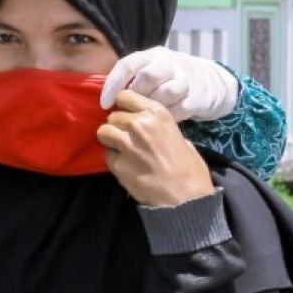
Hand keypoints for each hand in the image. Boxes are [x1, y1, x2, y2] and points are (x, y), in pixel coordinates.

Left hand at [97, 90, 214, 206]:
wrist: (184, 197)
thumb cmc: (189, 169)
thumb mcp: (180, 137)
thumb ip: (159, 127)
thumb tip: (149, 125)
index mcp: (157, 113)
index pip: (125, 95)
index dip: (122, 105)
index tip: (125, 113)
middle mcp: (138, 124)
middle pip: (112, 116)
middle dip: (117, 126)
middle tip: (127, 138)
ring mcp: (125, 144)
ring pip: (103, 132)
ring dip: (110, 140)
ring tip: (122, 149)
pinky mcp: (116, 163)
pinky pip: (106, 155)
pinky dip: (112, 159)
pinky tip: (126, 166)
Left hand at [100, 46, 238, 122]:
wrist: (207, 83)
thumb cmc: (164, 82)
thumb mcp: (146, 73)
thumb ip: (128, 82)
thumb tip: (102, 101)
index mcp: (151, 56)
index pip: (128, 64)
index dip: (114, 84)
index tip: (104, 104)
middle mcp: (169, 63)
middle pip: (149, 76)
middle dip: (135, 97)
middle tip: (126, 113)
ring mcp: (186, 79)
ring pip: (166, 92)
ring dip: (151, 109)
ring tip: (142, 121)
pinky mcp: (198, 97)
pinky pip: (180, 109)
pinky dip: (168, 118)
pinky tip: (159, 125)